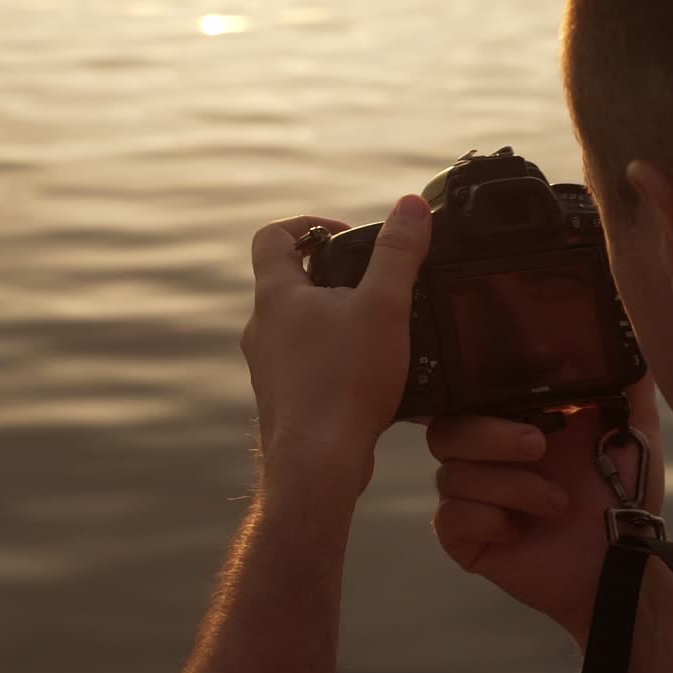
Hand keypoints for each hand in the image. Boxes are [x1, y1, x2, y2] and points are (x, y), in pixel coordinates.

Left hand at [242, 195, 431, 503]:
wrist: (316, 465)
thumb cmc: (343, 384)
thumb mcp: (383, 306)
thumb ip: (398, 253)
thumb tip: (410, 206)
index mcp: (276, 294)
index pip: (273, 236)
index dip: (307, 224)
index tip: (343, 234)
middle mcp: (262, 327)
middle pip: (288, 281)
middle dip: (331, 274)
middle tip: (372, 283)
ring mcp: (268, 366)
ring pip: (298, 326)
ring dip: (334, 319)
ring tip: (378, 329)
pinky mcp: (284, 399)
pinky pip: (307, 364)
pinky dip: (335, 358)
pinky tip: (371, 374)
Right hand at [427, 375, 663, 642]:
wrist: (622, 566)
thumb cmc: (624, 495)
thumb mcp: (631, 429)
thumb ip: (626, 380)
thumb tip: (626, 329)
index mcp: (508, 421)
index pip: (466, 392)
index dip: (477, 388)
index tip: (516, 393)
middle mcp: (480, 455)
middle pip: (444, 428)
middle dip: (491, 436)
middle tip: (538, 446)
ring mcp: (468, 496)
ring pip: (450, 474)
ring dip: (509, 488)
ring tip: (556, 505)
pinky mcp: (463, 536)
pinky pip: (448, 517)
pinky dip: (485, 520)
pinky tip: (517, 532)